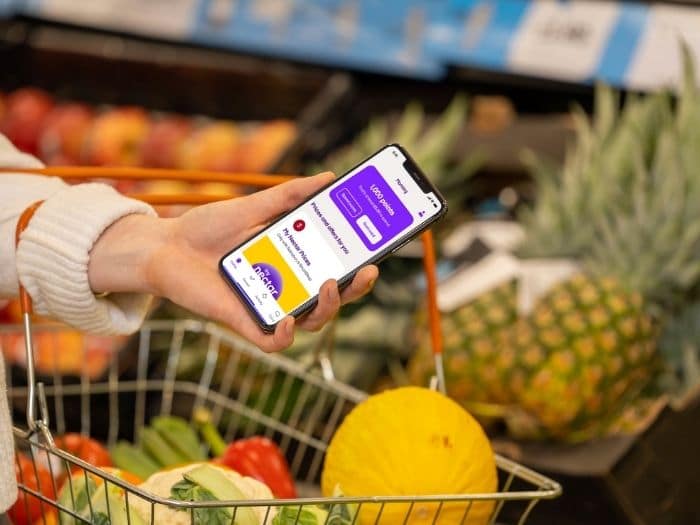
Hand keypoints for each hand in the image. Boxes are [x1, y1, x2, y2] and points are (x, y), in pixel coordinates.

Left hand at [88, 173, 377, 351]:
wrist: (165, 245)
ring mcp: (268, 307)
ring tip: (329, 284)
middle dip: (357, 289)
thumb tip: (328, 178)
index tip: (379, 250)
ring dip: (328, 308)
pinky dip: (285, 336)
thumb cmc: (208, 228)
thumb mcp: (254, 206)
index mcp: (293, 262)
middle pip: (333, 299)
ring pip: (311, 322)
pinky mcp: (244, 322)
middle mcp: (286, 287)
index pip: (336, 268)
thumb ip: (290, 196)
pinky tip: (288, 318)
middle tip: (368, 270)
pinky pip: (273, 342)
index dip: (361, 264)